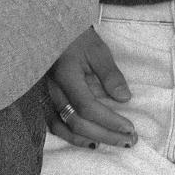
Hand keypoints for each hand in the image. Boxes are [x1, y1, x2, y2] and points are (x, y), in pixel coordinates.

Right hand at [46, 28, 135, 149]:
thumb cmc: (77, 38)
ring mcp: (45, 97)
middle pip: (77, 123)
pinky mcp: (44, 100)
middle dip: (105, 135)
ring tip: (113, 143)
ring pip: (62, 128)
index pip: (88, 107)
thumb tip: (124, 99)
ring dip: (89, 140)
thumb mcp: (98, 50)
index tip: (130, 128)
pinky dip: (71, 136)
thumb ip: (110, 74)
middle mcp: (52, 91)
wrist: (52, 31)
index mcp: (66, 76)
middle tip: (129, 140)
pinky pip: (54, 125)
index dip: (109, 121)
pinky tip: (89, 140)